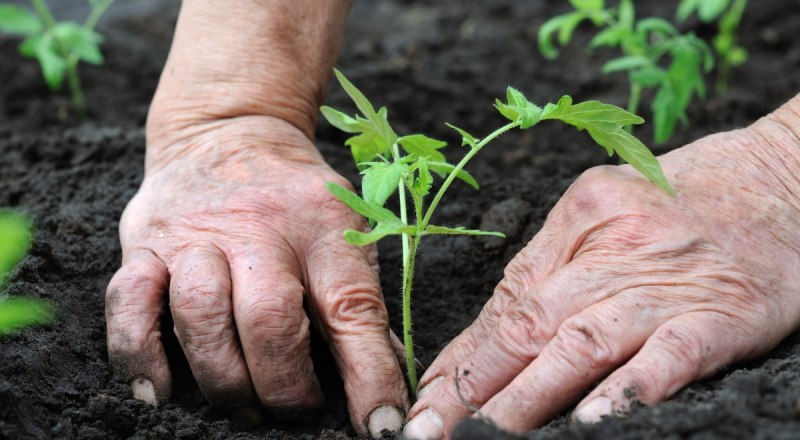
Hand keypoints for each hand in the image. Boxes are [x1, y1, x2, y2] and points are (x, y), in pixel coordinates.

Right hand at [105, 116, 407, 437]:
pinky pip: (129, 303)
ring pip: (201, 315)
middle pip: (269, 318)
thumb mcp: (344, 231)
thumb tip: (384, 384)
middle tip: (296, 411)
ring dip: (224, 379)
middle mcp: (258, 228)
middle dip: (284, 385)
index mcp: (323, 226)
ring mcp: (194, 235)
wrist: (230, 131)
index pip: (353, 308)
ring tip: (244, 406)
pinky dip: (140, 356)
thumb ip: (358, 303)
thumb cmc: (297, 199)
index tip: (382, 426)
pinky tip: (160, 392)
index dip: (370, 374)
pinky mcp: (144, 244)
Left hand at [403, 106, 799, 438]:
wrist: (784, 178)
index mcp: (578, 219)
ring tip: (488, 436)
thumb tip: (491, 338)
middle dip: (474, 385)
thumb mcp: (607, 212)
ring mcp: (665, 282)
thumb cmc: (687, 200)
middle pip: (529, 323)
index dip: (463, 356)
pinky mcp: (720, 313)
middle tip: (432, 430)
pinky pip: (667, 356)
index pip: (506, 300)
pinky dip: (626, 389)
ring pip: (581, 342)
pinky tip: (591, 422)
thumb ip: (555, 269)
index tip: (428, 398)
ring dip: (528, 397)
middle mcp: (612, 247)